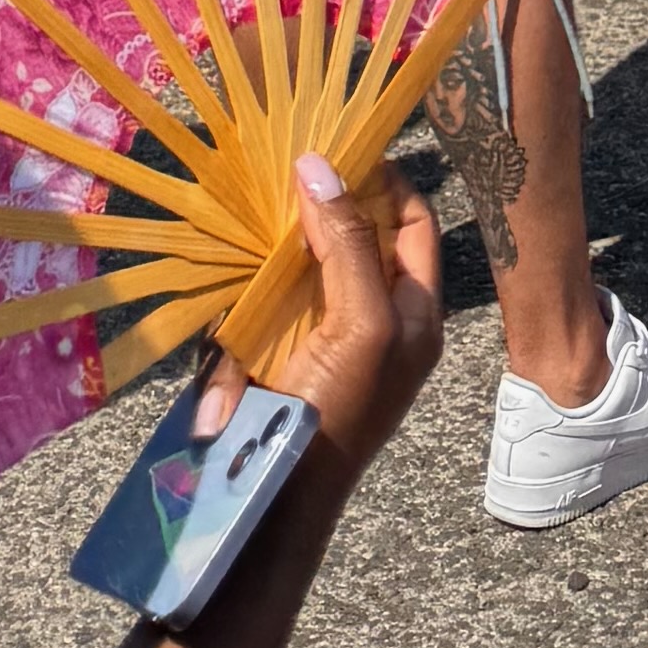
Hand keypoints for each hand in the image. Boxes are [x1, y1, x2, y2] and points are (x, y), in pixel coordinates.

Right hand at [197, 148, 443, 476]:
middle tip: (287, 169)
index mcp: (414, 314)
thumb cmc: (340, 412)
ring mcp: (320, 338)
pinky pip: (258, 304)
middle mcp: (374, 322)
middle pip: (352, 238)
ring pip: (301, 265)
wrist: (277, 502)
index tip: (341, 146)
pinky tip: (233, 282)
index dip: (384, 183)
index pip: (412, 224)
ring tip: (256, 214)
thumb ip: (348, 244)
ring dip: (277, 246)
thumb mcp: (363, 323)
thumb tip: (320, 164)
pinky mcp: (273, 356)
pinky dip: (244, 293)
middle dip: (321, 207)